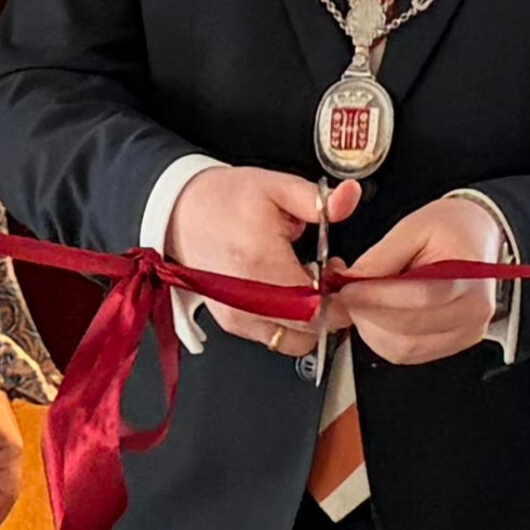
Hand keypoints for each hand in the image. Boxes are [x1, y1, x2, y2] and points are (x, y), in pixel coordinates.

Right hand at [165, 166, 358, 359]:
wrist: (180, 213)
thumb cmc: (224, 200)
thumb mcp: (276, 187)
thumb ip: (319, 200)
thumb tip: (350, 197)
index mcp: (262, 264)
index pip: (319, 308)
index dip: (341, 297)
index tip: (341, 274)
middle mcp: (248, 300)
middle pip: (309, 331)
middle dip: (328, 308)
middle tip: (326, 278)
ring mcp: (238, 316)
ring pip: (293, 342)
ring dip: (309, 320)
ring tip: (305, 285)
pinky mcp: (232, 324)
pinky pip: (274, 338)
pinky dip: (288, 323)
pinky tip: (286, 293)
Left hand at [341, 195, 507, 367]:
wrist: (478, 237)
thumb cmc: (453, 229)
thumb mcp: (415, 226)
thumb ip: (381, 257)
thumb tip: (349, 282)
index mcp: (471, 278)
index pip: (421, 296)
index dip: (378, 297)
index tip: (348, 290)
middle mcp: (472, 313)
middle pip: (409, 329)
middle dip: (368, 314)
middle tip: (345, 295)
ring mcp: (464, 334)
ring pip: (403, 349)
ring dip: (371, 329)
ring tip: (361, 302)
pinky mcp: (450, 346)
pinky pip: (408, 353)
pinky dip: (383, 337)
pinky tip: (376, 315)